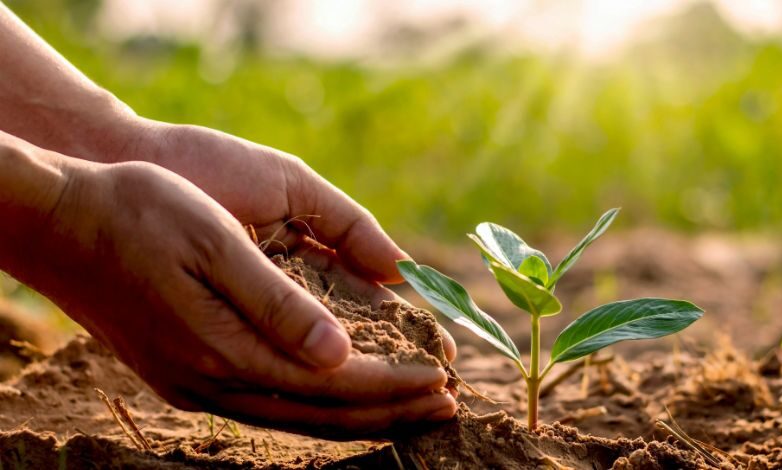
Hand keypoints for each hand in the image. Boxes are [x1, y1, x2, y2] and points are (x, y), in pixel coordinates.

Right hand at [23, 158, 455, 436]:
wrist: (56, 223)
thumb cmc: (137, 214)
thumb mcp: (212, 242)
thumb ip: (277, 304)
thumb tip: (340, 354)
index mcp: (224, 350)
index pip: (333, 383)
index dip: (394, 385)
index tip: (443, 380)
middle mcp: (211, 383)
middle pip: (320, 415)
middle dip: (390, 411)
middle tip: (446, 405)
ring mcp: (194, 386)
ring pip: (295, 418)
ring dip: (358, 414)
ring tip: (407, 408)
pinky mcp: (184, 375)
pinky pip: (267, 406)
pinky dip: (316, 406)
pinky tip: (335, 395)